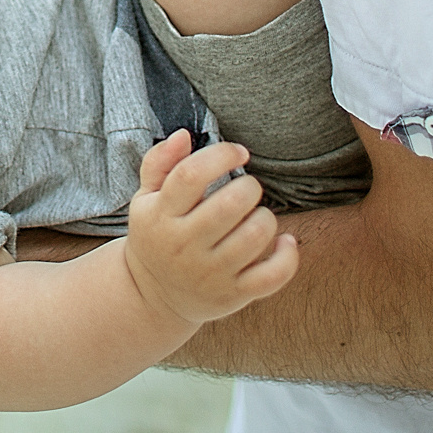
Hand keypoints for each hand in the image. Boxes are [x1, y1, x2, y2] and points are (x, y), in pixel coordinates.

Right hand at [123, 131, 298, 326]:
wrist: (153, 297)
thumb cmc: (156, 236)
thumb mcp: (145, 199)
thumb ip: (159, 163)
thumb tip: (183, 135)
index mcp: (161, 215)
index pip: (191, 174)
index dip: (222, 154)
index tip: (238, 153)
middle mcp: (184, 246)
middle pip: (230, 204)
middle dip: (249, 186)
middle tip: (247, 188)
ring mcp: (210, 273)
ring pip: (255, 236)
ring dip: (265, 217)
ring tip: (256, 215)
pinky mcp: (233, 295)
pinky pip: (273, 275)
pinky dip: (288, 256)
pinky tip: (284, 242)